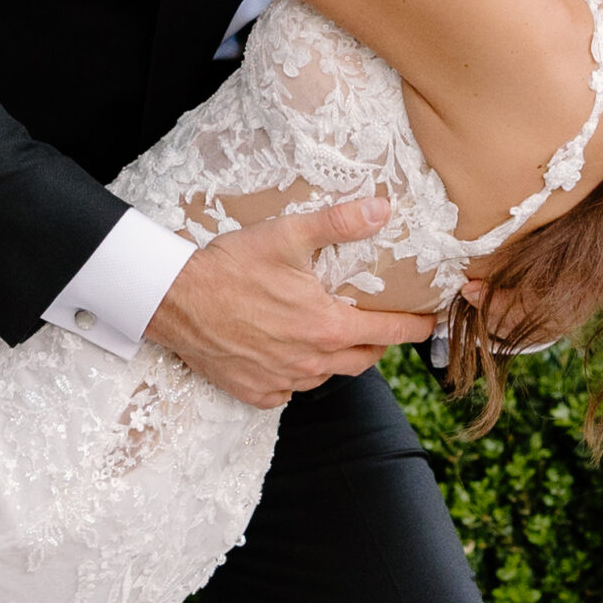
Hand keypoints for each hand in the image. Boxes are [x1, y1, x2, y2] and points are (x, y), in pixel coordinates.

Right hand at [144, 198, 431, 407]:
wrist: (174, 301)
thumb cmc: (230, 267)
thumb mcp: (288, 235)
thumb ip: (340, 223)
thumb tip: (382, 210)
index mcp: (328, 327)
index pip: (391, 334)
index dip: (416, 327)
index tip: (428, 322)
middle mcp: (312, 363)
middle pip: (365, 360)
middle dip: (377, 343)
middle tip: (375, 323)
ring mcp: (284, 381)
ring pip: (328, 375)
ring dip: (334, 357)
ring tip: (324, 331)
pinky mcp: (257, 392)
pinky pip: (290, 389)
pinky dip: (295, 373)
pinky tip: (285, 350)